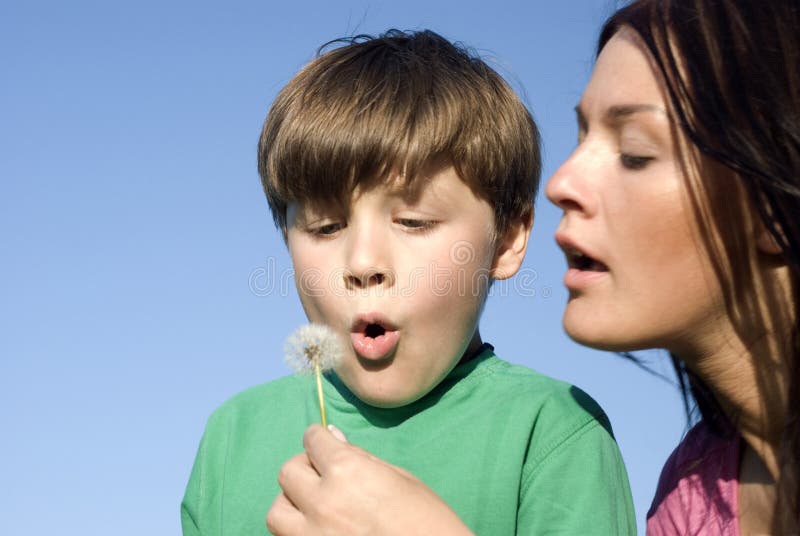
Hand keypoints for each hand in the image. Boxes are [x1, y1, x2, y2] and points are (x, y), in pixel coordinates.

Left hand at [266, 424, 472, 535]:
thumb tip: (334, 439)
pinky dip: (296, 530)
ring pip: (277, 512)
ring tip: (313, 506)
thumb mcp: (400, 479)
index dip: (318, 438)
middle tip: (322, 473)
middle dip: (304, 467)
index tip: (322, 442)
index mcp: (348, 471)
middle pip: (288, 472)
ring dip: (291, 503)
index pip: (313, 440)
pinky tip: (318, 528)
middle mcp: (323, 502)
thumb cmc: (428, 520)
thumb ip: (361, 458)